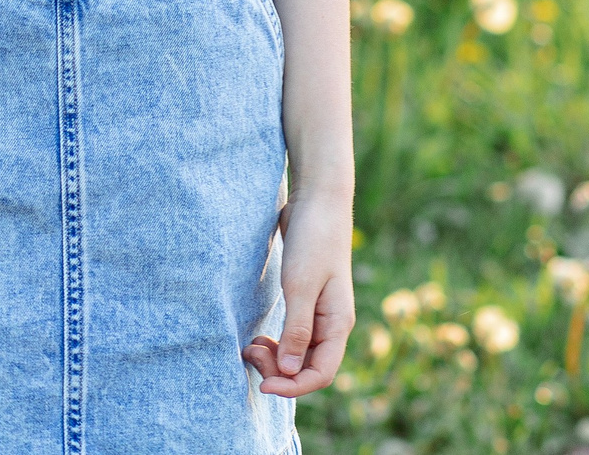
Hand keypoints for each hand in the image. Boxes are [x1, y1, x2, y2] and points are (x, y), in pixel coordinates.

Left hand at [243, 190, 354, 396]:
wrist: (317, 201)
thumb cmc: (313, 239)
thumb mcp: (300, 285)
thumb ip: (296, 329)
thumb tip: (287, 371)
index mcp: (338, 324)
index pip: (320, 374)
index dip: (293, 387)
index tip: (262, 384)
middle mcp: (331, 324)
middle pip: (307, 368)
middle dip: (279, 372)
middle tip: (250, 353)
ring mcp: (319, 314)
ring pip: (298, 354)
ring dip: (275, 358)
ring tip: (250, 346)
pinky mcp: (305, 301)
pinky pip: (292, 336)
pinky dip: (276, 343)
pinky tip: (258, 337)